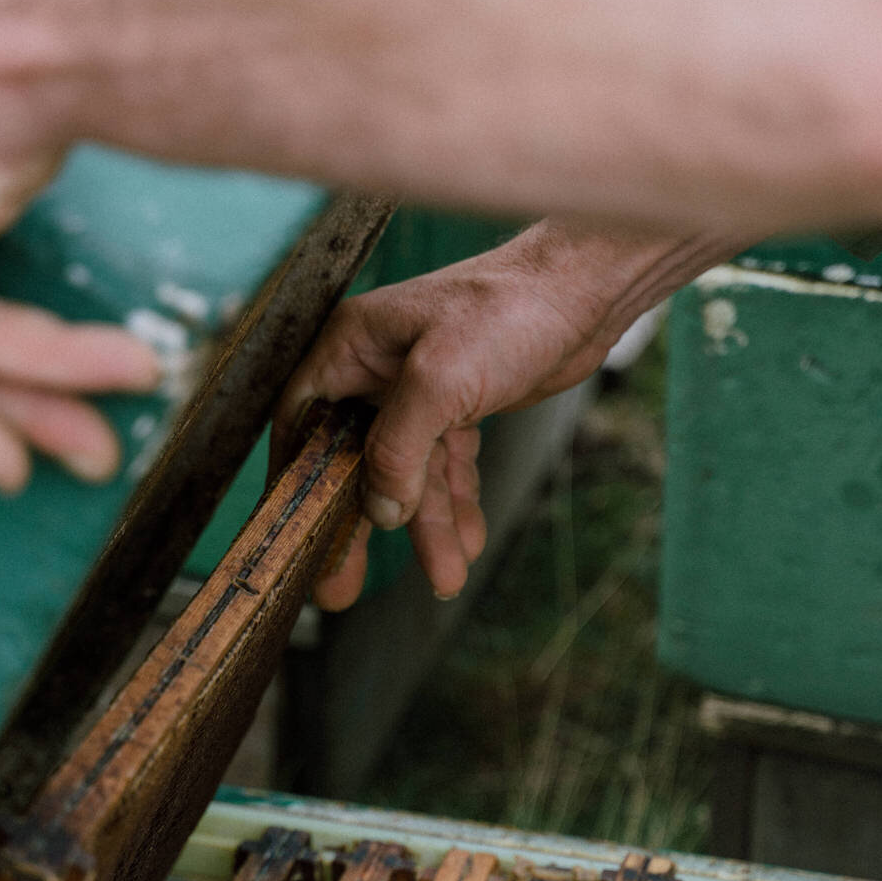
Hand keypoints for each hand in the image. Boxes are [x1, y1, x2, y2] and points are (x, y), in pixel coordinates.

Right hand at [277, 219, 730, 610]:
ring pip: (408, 473)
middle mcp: (375, 369)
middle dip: (358, 527)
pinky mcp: (459, 405)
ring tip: (444, 578)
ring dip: (427, 527)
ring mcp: (418, 390)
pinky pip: (445, 467)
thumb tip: (379, 509)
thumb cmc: (509, 307)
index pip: (301, 426)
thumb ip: (400, 446)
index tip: (296, 542)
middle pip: (352, 462)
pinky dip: (457, 504)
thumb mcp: (441, 378)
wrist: (587, 289)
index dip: (294, 487)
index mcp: (350, 347)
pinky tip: (468, 543)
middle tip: (343, 591)